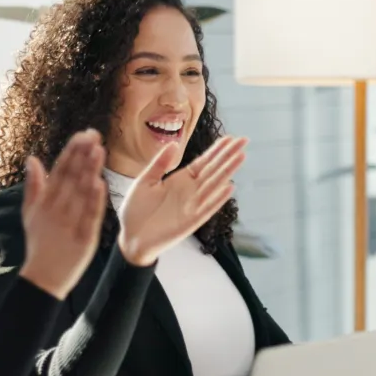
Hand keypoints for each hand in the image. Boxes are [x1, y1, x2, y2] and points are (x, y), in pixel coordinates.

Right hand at [19, 130, 108, 298]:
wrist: (43, 278)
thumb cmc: (40, 243)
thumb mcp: (30, 214)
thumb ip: (33, 186)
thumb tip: (31, 158)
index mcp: (45, 202)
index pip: (59, 171)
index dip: (71, 152)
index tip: (82, 134)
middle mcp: (56, 210)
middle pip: (70, 178)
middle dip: (82, 155)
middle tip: (94, 135)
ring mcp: (69, 223)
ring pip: (81, 193)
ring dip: (90, 171)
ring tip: (99, 151)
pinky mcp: (83, 238)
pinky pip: (90, 216)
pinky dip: (94, 200)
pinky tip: (100, 183)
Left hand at [117, 136, 248, 265]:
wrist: (131, 238)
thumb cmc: (137, 210)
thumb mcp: (144, 181)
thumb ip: (159, 164)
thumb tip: (174, 144)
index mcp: (180, 180)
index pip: (203, 162)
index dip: (217, 150)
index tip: (230, 137)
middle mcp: (191, 191)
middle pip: (214, 169)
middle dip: (228, 155)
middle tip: (244, 140)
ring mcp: (193, 205)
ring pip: (214, 185)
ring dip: (228, 171)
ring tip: (241, 157)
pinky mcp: (192, 221)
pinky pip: (208, 208)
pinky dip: (218, 199)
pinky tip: (229, 188)